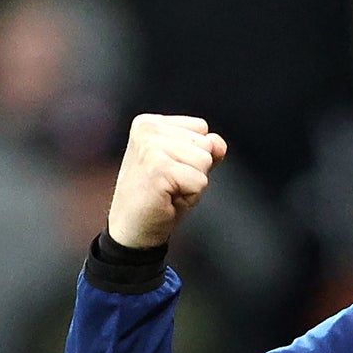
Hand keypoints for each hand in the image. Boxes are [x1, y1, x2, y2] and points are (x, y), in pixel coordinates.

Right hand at [106, 114, 227, 248]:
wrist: (133, 229)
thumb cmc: (159, 199)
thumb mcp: (186, 167)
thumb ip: (205, 149)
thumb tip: (219, 143)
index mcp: (150, 123)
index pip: (201, 128)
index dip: (195, 156)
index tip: (172, 171)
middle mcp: (148, 129)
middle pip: (206, 144)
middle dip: (197, 170)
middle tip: (171, 184)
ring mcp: (151, 147)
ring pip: (205, 161)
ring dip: (194, 183)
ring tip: (170, 191)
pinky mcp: (158, 168)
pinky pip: (200, 181)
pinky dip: (192, 196)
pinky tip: (168, 199)